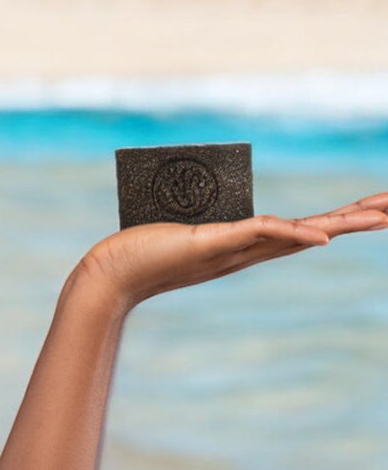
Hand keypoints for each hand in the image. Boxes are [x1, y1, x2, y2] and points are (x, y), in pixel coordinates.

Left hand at [76, 192, 387, 311]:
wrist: (110, 276)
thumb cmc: (139, 251)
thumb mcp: (179, 224)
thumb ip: (199, 215)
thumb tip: (203, 193)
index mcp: (239, 248)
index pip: (296, 232)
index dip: (332, 222)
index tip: (369, 212)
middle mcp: (242, 252)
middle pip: (308, 235)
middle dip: (351, 222)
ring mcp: (229, 250)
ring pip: (293, 235)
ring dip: (336, 224)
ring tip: (377, 216)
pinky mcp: (209, 242)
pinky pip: (256, 234)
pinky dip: (289, 233)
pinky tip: (318, 235)